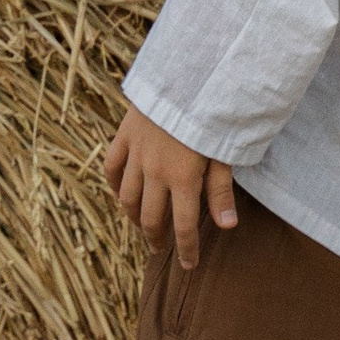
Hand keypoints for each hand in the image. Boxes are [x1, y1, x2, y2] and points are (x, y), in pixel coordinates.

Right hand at [104, 109, 236, 268]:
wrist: (187, 73)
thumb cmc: (214, 113)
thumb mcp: (225, 152)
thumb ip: (221, 190)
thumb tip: (227, 227)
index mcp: (183, 179)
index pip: (183, 227)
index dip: (186, 250)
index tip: (189, 266)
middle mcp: (154, 171)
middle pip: (150, 218)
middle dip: (157, 239)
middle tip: (161, 250)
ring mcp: (136, 154)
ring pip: (126, 198)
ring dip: (134, 218)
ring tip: (143, 228)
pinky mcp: (124, 135)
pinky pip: (112, 167)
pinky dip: (114, 184)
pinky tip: (121, 194)